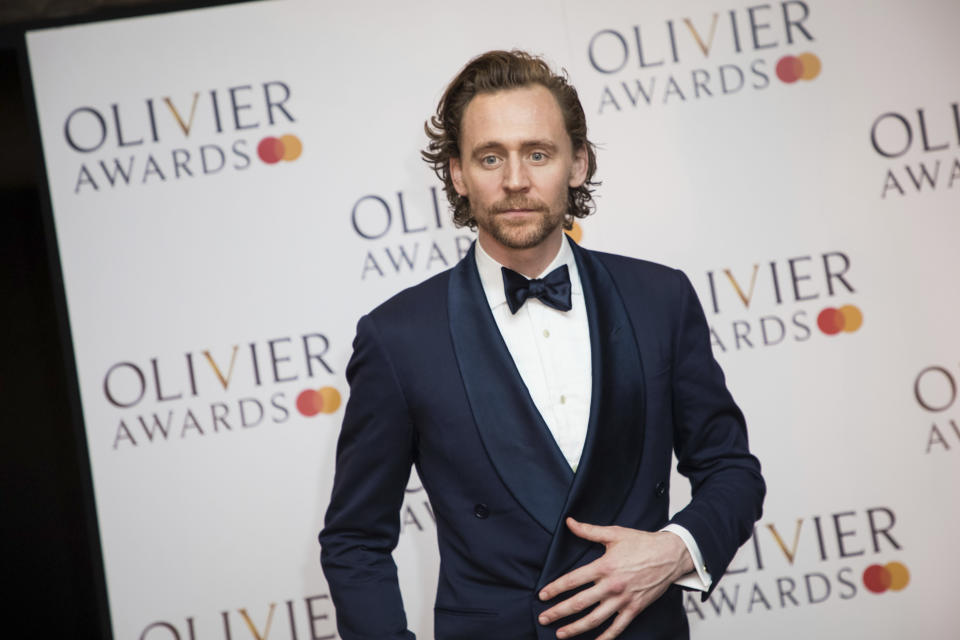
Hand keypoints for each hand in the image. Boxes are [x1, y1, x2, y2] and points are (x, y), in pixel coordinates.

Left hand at [537, 518, 693, 638]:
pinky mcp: (634, 609)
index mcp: (604, 567)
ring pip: (594, 619)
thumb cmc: (642, 543)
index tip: (542, 596)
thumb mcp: (614, 533)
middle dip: (558, 612)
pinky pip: (616, 628)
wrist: (670, 555)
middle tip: (543, 618)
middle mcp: (611, 586)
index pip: (573, 580)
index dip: (555, 589)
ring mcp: (623, 600)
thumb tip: (569, 522)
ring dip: (575, 628)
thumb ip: (588, 531)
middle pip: (579, 603)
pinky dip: (604, 638)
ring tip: (560, 634)